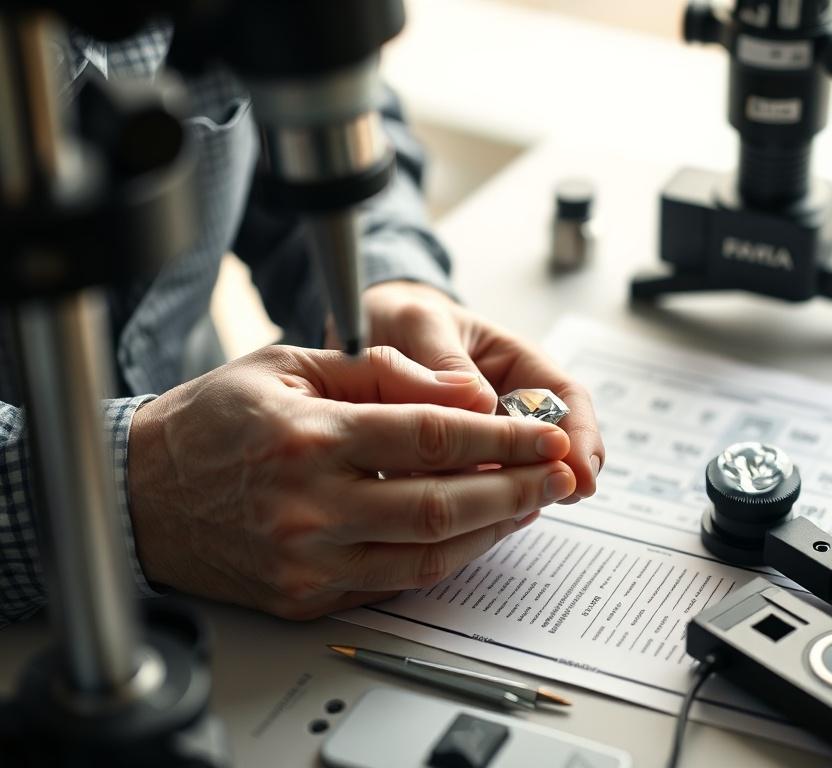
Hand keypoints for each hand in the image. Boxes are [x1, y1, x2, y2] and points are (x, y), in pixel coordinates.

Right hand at [127, 345, 575, 618]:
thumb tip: (464, 389)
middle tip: (559, 473)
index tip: (548, 433)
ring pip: (428, 554)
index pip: (432, 436)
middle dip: (517, 488)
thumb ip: (381, 371)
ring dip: (493, 528)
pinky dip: (448, 558)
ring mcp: (308, 561)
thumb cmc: (214, 421)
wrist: (140, 496)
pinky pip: (396, 584)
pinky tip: (475, 531)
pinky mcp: (307, 596)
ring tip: (529, 501)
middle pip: (443, 504)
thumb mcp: (292, 365)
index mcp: (309, 437)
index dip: (503, 437)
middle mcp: (310, 507)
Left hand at [353, 281, 604, 502]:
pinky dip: (469, 506)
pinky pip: (467, 492)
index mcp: (515, 363)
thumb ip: (446, 359)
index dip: (581, 436)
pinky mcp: (448, 467)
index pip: (567, 399)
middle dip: (557, 474)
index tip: (580, 470)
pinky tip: (465, 518)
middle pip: (548, 447)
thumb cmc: (399, 318)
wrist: (362, 331)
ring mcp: (481, 441)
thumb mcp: (419, 323)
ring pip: (508, 476)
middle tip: (561, 498)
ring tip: (511, 510)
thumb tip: (480, 403)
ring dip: (513, 494)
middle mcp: (507, 406)